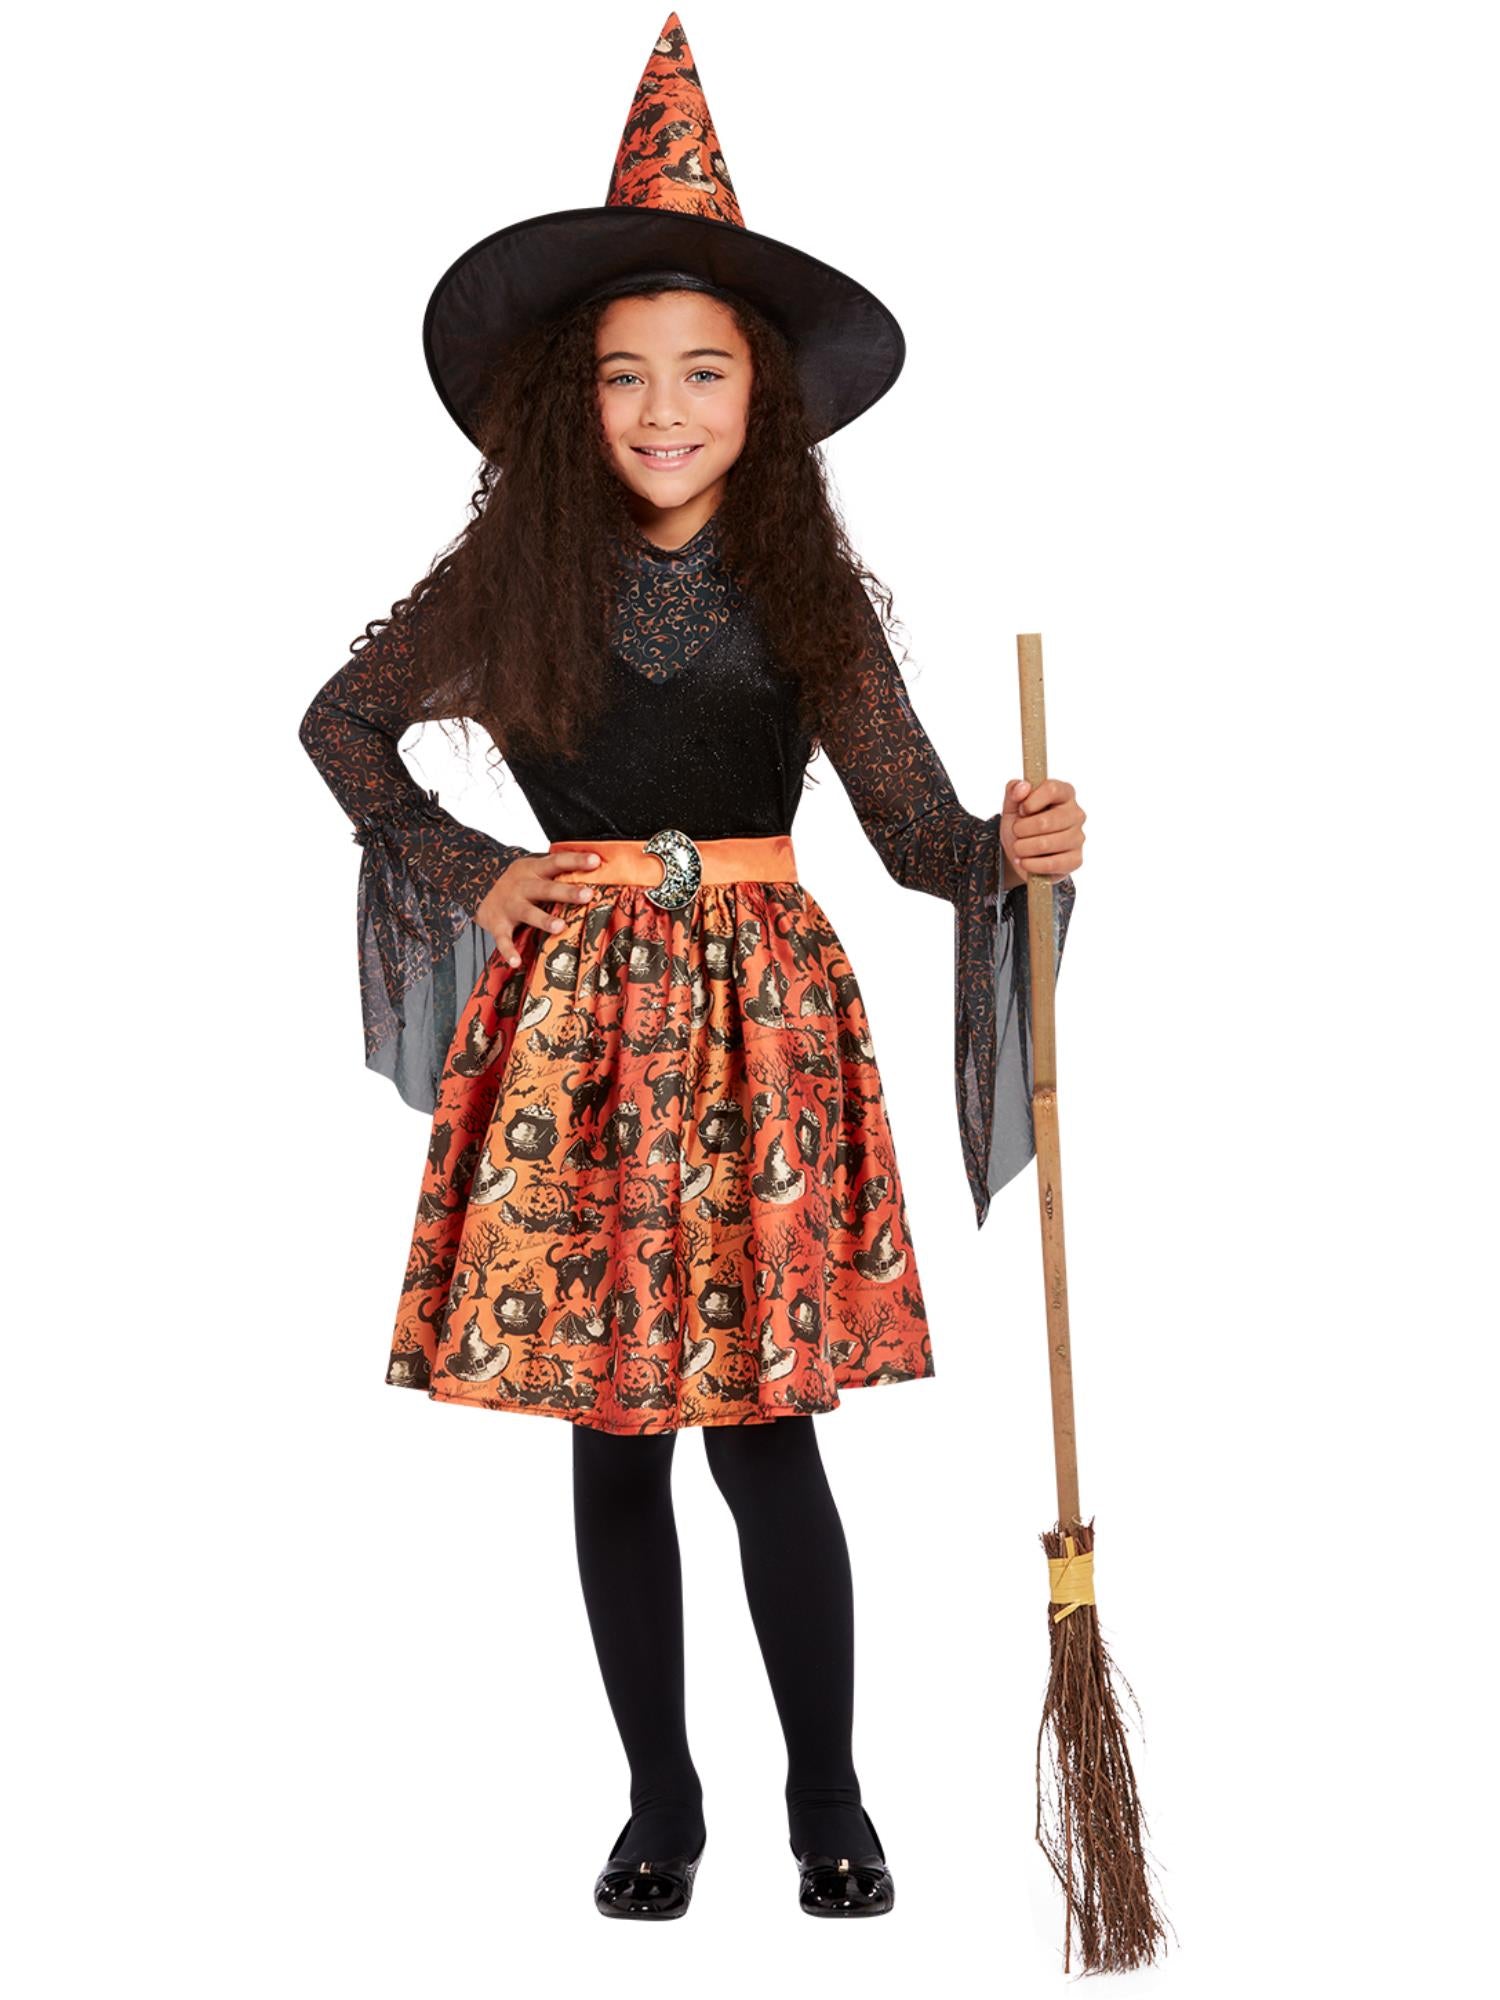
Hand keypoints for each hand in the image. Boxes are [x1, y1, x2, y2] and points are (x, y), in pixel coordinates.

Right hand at [475, 849, 601, 967]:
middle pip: (546, 888)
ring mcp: (510, 905)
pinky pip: (503, 939)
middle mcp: (523, 886)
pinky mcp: (498, 924)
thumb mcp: (535, 869)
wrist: (477, 887)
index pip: (557, 861)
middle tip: (587, 895)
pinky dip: (508, 950)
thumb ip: (559, 872)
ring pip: (528, 912)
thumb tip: (598, 869)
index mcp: (534, 869)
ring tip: (561, 927)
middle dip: (566, 892)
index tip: (595, 861)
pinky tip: (516, 961)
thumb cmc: (519, 881)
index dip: (576, 861)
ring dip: (544, 920)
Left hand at [1001, 779, 1085, 891]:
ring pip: (1045, 844)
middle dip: (1021, 829)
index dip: (1031, 800)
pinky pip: (1051, 864)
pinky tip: (1023, 861)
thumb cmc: (1022, 823)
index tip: (1021, 810)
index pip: (1052, 789)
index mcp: (1065, 793)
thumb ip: (1013, 791)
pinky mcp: (1075, 860)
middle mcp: (1076, 814)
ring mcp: (1078, 838)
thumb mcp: (1012, 805)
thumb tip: (1023, 787)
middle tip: (1016, 832)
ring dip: (1023, 848)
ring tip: (1018, 847)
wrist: (1022, 852)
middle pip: (1045, 822)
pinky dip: (1031, 864)